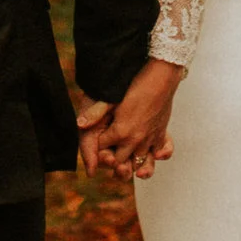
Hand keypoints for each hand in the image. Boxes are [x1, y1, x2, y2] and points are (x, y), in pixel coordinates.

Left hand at [82, 59, 182, 180]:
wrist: (161, 78)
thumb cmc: (136, 85)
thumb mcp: (110, 98)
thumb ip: (95, 113)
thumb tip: (79, 124)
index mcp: (120, 132)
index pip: (102, 148)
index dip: (96, 145)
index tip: (96, 140)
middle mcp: (135, 140)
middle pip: (119, 161)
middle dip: (112, 159)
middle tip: (108, 152)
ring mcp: (149, 139)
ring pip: (139, 162)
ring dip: (131, 162)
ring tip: (125, 159)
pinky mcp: (161, 134)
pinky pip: (158, 154)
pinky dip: (153, 155)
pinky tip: (148, 152)